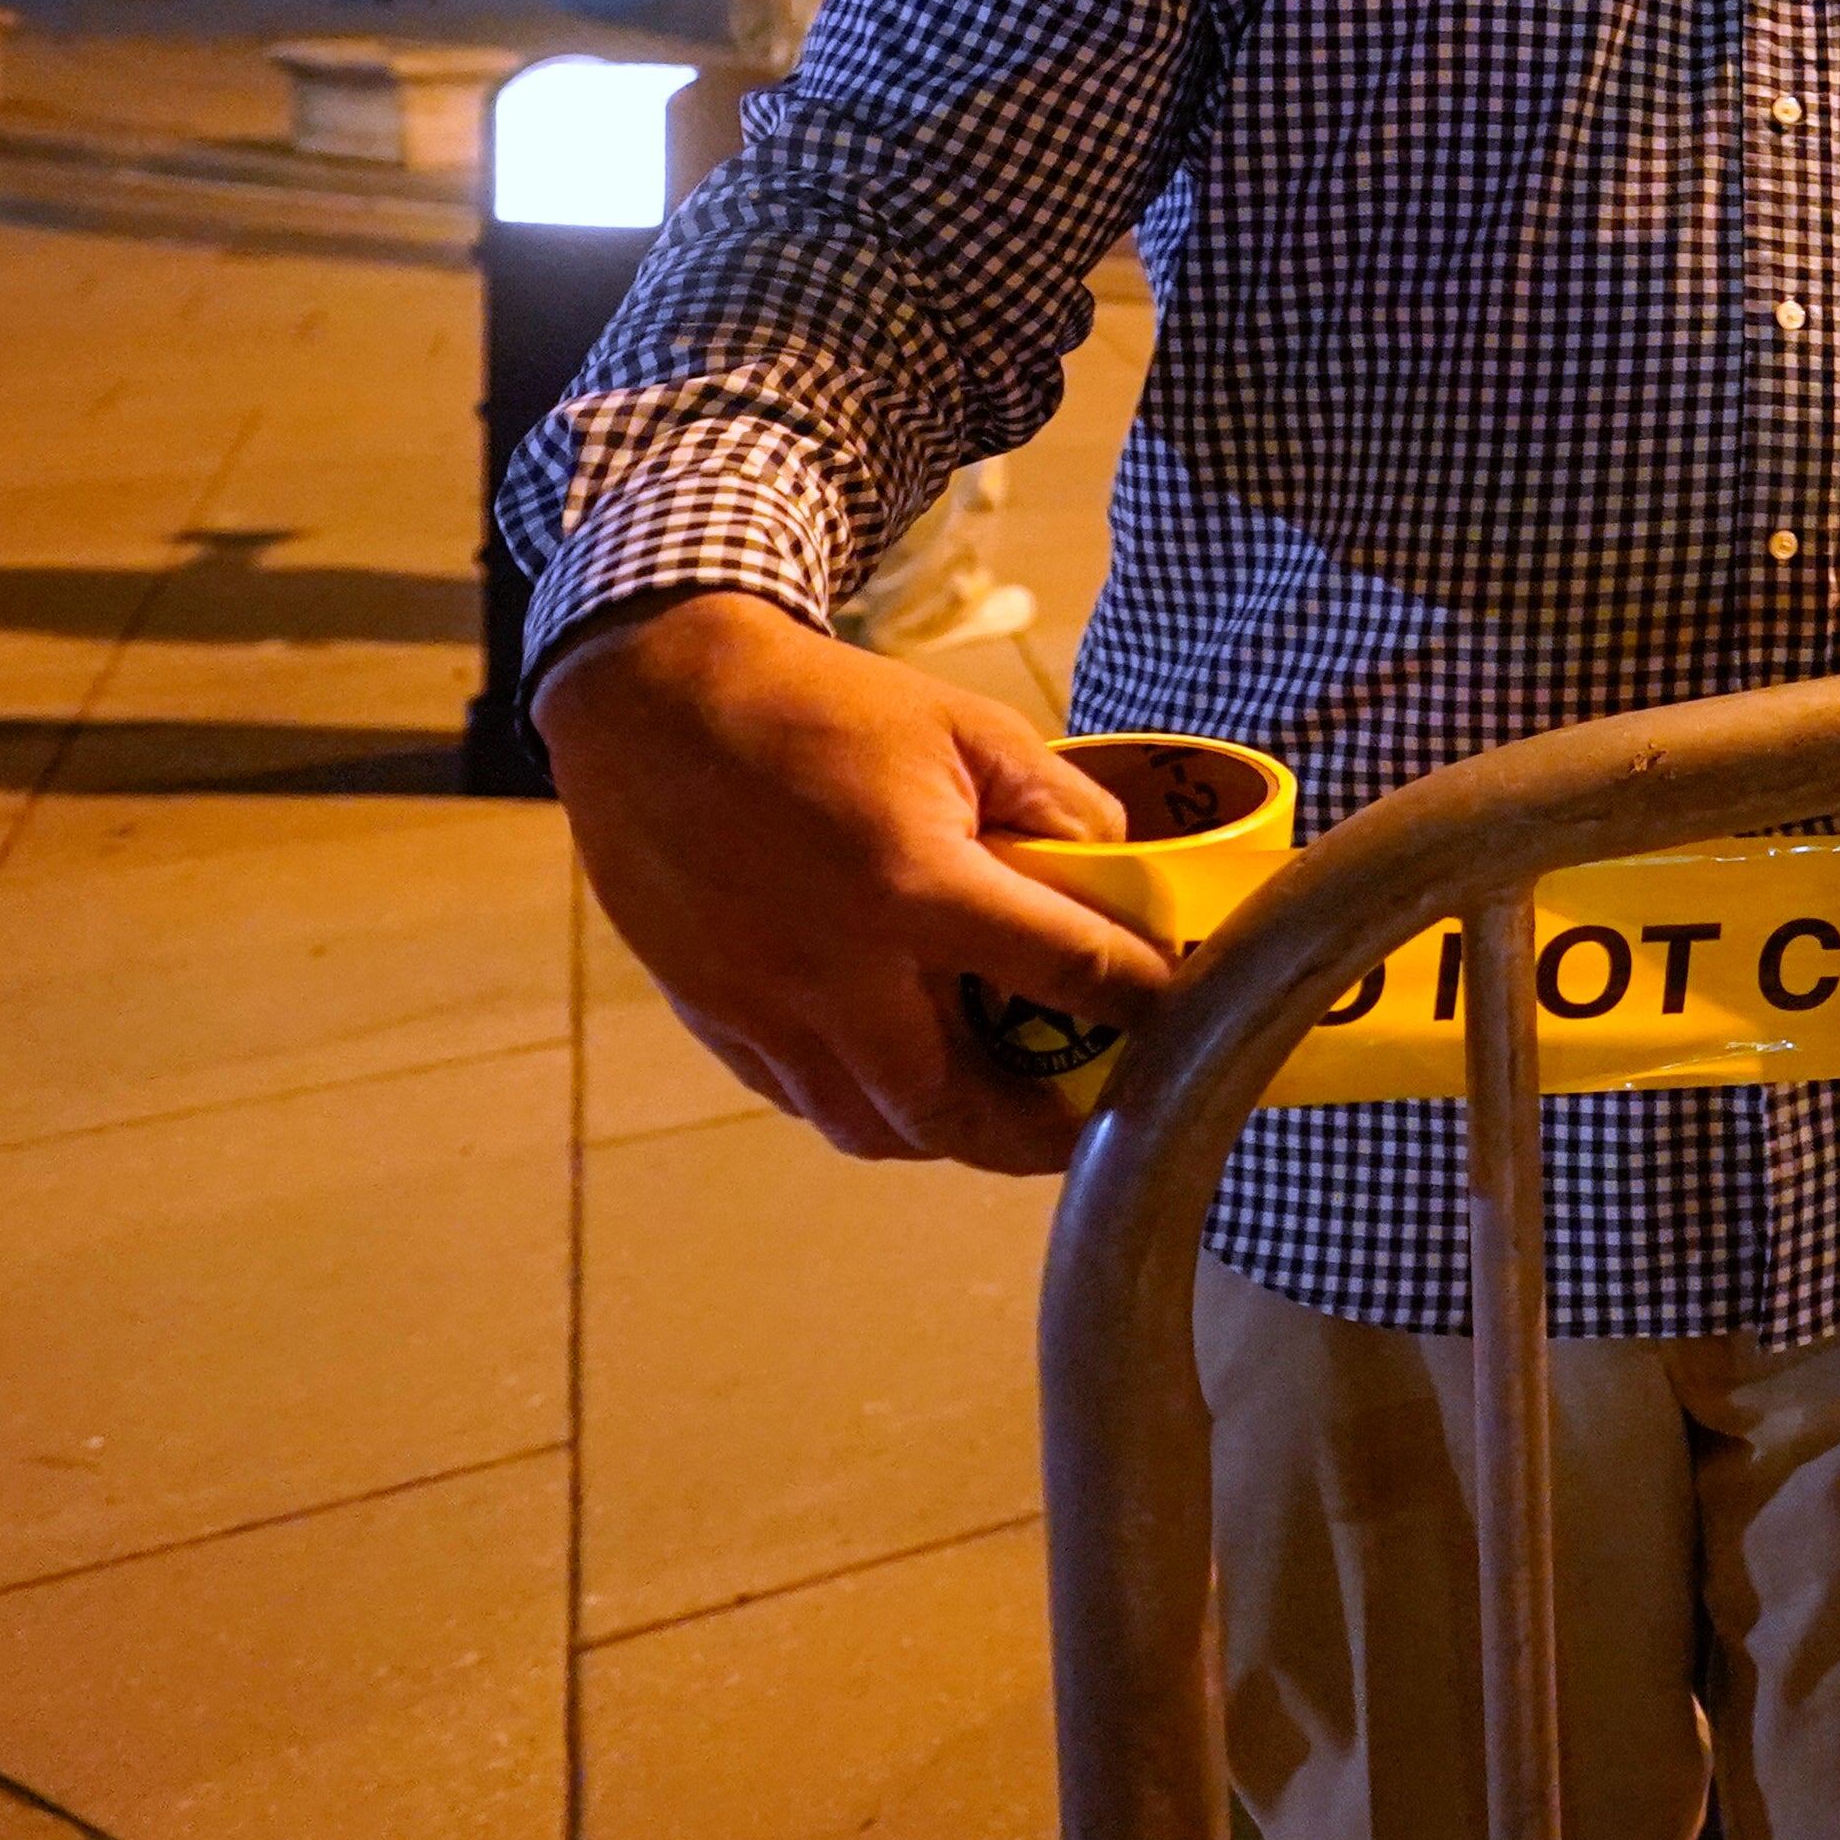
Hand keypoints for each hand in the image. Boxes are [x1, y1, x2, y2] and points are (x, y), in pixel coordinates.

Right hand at [536, 590, 1182, 1171]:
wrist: (658, 703)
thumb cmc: (822, 709)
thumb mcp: (969, 729)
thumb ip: (1061, 807)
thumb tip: (1122, 878)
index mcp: (912, 887)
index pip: (1063, 971)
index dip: (1141, 1000)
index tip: (1182, 1014)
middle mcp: (834, 970)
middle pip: (954, 1113)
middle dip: (1036, 1136)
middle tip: (1092, 1119)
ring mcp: (762, 1007)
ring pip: (872, 1128)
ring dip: (951, 1134)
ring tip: (1005, 1106)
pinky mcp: (714, 1016)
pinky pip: (806, 1100)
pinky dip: (871, 1106)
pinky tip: (909, 1071)